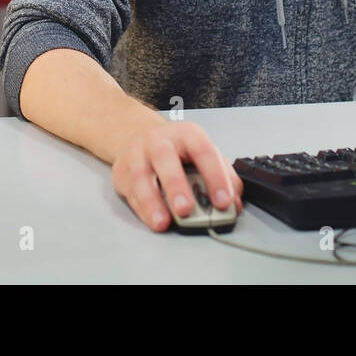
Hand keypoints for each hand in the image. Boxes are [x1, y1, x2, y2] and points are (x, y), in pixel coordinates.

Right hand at [111, 121, 243, 231]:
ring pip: (141, 176)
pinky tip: (153, 220)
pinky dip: (142, 208)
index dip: (215, 176)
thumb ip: (223, 176)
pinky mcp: (121, 172)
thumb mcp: (202, 153)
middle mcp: (159, 140)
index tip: (223, 201)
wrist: (136, 134)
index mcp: (186, 134)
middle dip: (176, 186)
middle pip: (165, 159)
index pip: (203, 151)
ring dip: (152, 201)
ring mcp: (137, 154)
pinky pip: (130, 191)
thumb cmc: (176, 149)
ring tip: (164, 222)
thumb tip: (234, 204)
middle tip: (187, 209)